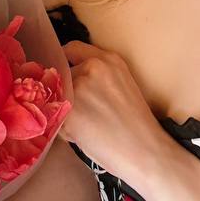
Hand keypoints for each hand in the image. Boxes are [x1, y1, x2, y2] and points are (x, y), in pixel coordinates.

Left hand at [57, 40, 169, 189]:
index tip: (63, 76)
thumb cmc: (138, 127)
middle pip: (60, 75)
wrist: (145, 151)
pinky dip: (63, 128)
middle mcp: (92, 67)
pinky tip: (83, 135)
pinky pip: (54, 116)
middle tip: (81, 112)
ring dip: (63, 111)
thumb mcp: (122, 86)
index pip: (71, 49)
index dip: (64, 64)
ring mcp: (79, 87)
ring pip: (56, 96)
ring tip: (85, 126)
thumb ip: (97, 77)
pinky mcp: (69, 110)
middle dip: (64, 92)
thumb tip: (69, 82)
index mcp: (109, 59)